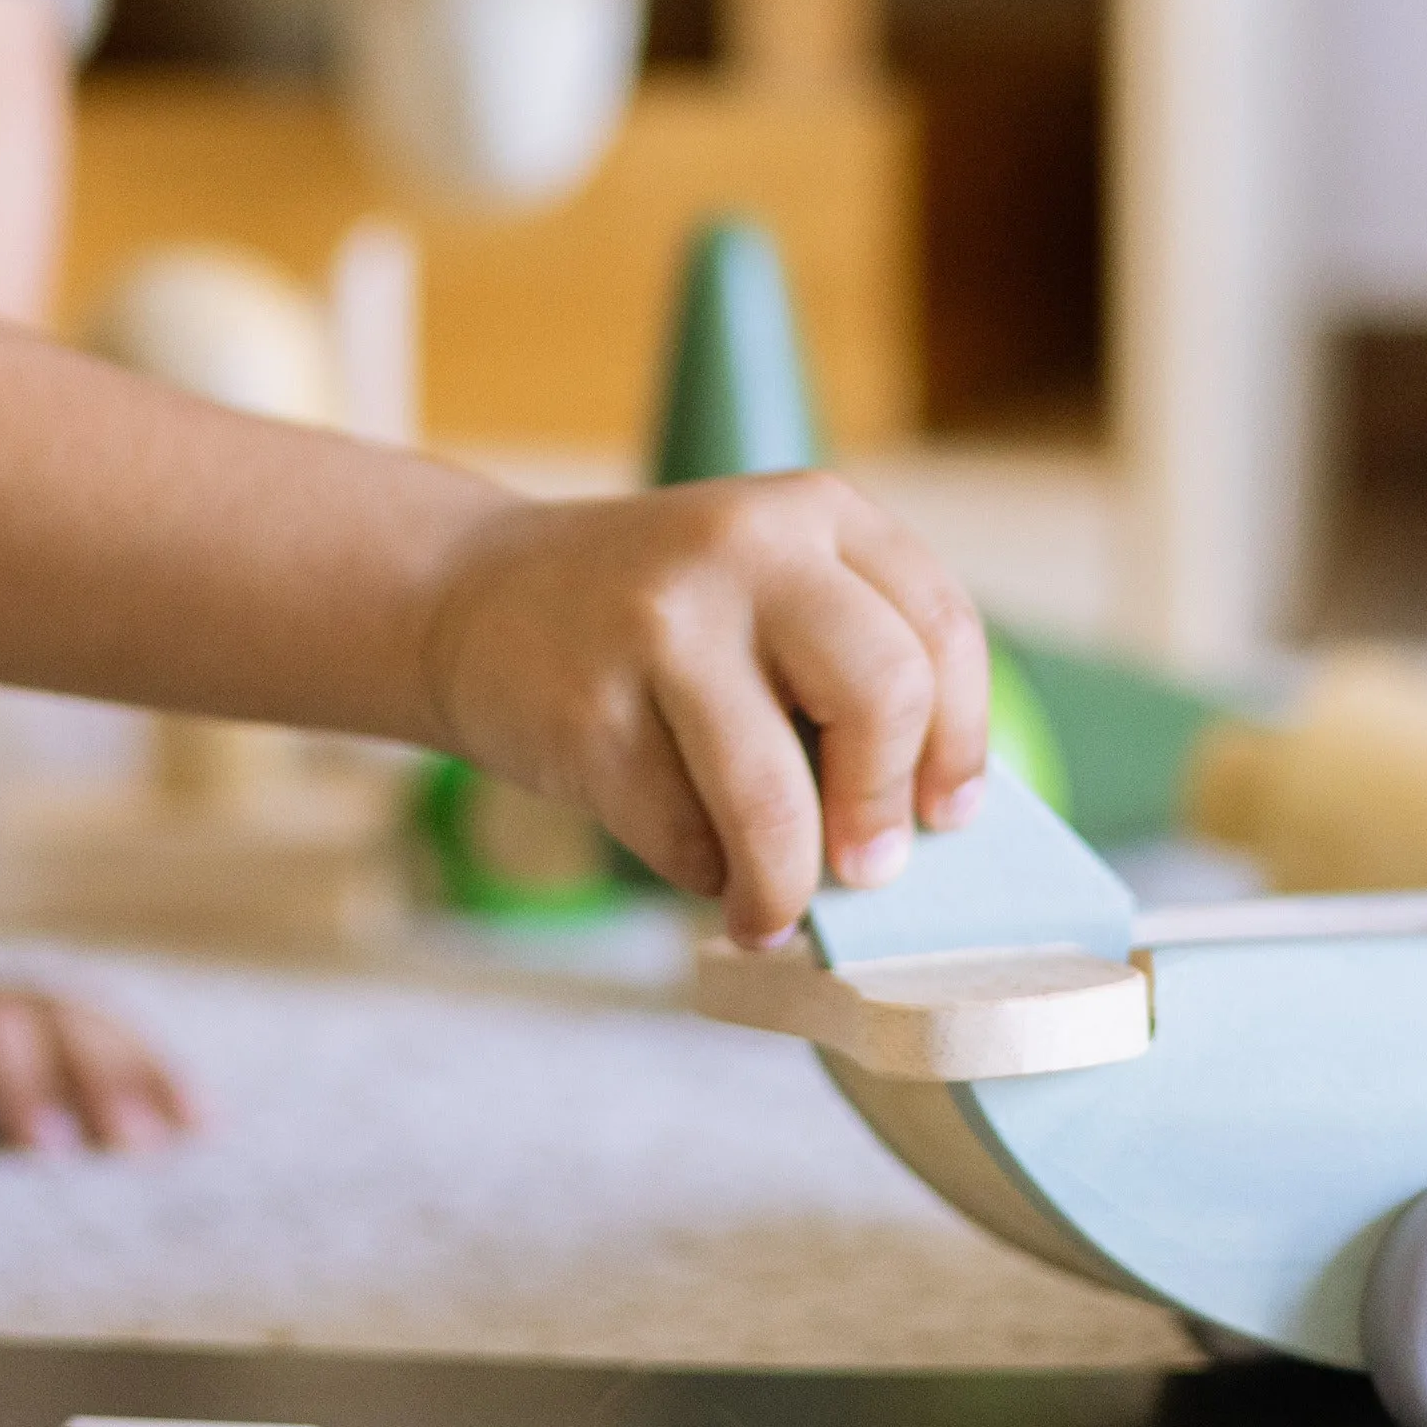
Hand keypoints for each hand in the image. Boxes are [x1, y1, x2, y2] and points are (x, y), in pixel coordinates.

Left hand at [0, 939, 198, 1152]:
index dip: (19, 1080)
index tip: (48, 1150)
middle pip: (52, 1019)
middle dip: (104, 1078)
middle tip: (146, 1150)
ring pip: (82, 1020)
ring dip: (139, 1069)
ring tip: (193, 1130)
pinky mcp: (13, 1025)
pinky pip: (91, 1031)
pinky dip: (145, 1064)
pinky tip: (193, 1113)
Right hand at [413, 471, 990, 949]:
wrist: (467, 595)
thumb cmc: (656, 625)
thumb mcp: (764, 592)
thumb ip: (846, 671)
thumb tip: (928, 832)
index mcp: (815, 513)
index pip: (940, 630)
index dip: (959, 742)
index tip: (944, 816)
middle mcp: (745, 549)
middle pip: (882, 693)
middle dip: (883, 808)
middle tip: (869, 871)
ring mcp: (662, 624)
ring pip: (776, 796)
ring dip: (787, 884)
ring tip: (773, 913)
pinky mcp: (590, 711)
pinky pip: (683, 834)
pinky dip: (702, 871)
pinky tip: (690, 853)